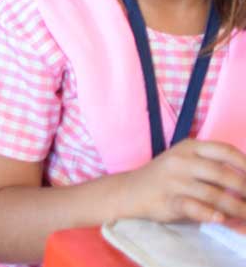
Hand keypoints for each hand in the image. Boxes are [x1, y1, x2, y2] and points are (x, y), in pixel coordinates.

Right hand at [118, 139, 245, 224]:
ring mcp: (173, 180)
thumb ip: (212, 168)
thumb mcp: (186, 162)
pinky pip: (193, 207)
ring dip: (236, 208)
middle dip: (245, 190)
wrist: (130, 190)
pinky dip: (210, 214)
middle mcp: (181, 160)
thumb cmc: (166, 177)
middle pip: (223, 174)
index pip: (225, 151)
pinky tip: (220, 219)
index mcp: (189, 147)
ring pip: (213, 194)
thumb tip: (244, 186)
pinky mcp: (167, 200)